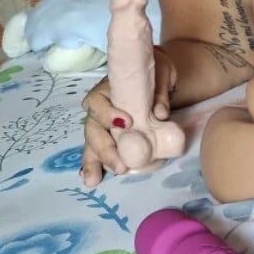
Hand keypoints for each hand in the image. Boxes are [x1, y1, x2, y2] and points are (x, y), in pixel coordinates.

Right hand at [80, 47, 176, 186]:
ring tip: (93, 180)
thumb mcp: (160, 74)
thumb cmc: (154, 73)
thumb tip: (161, 113)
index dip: (107, 114)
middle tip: (118, 164)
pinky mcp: (111, 136)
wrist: (156, 75)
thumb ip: (159, 92)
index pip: (97, 102)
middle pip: (93, 129)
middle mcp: (100, 108)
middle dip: (103, 148)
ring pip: (93, 143)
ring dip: (95, 161)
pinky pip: (100, 150)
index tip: (126, 123)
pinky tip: (92, 179)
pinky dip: (96, 164)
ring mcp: (103, 123)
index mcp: (107, 89)